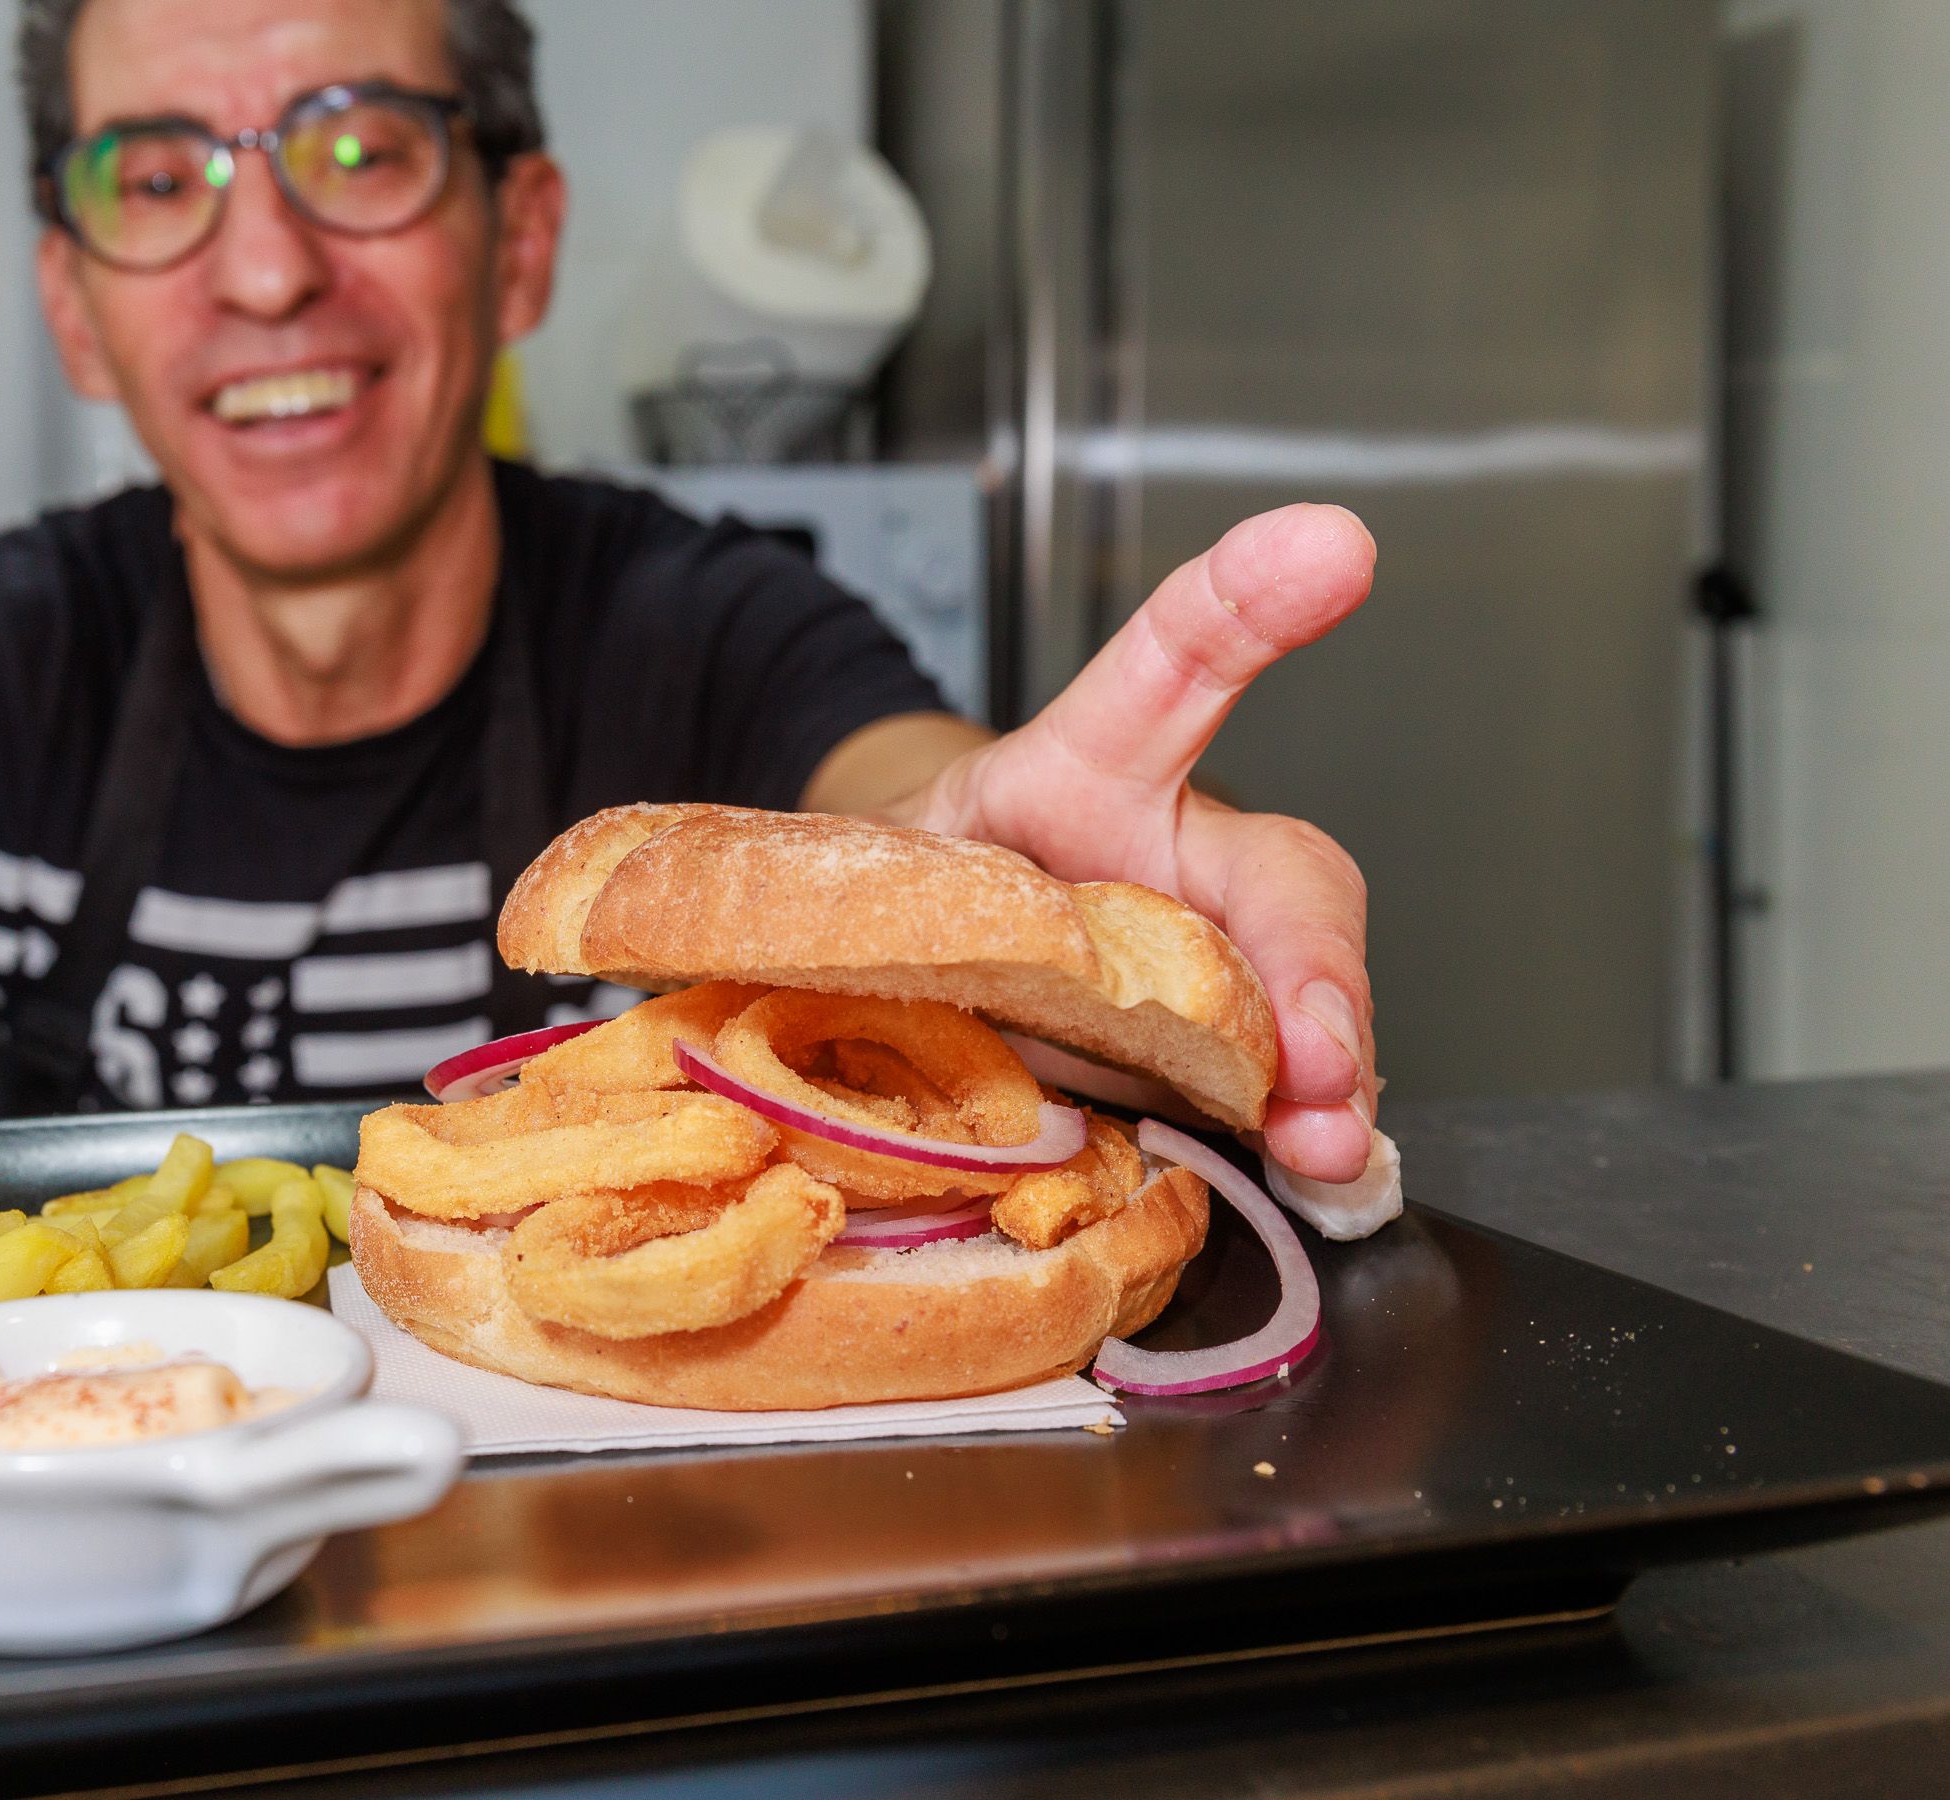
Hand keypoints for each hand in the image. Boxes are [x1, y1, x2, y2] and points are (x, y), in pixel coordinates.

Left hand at [901, 504, 1379, 1180]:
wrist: (921, 963)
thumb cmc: (912, 893)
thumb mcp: (872, 870)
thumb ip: (866, 896)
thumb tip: (805, 946)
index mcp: (1081, 773)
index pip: (1165, 667)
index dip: (1242, 602)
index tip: (1329, 543)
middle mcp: (1175, 855)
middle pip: (1283, 875)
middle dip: (1315, 960)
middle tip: (1321, 1054)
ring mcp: (1214, 955)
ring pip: (1310, 984)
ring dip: (1332, 1065)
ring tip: (1326, 1139)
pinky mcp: (1222, 1050)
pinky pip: (1296, 1079)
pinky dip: (1318, 1127)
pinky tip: (1326, 1167)